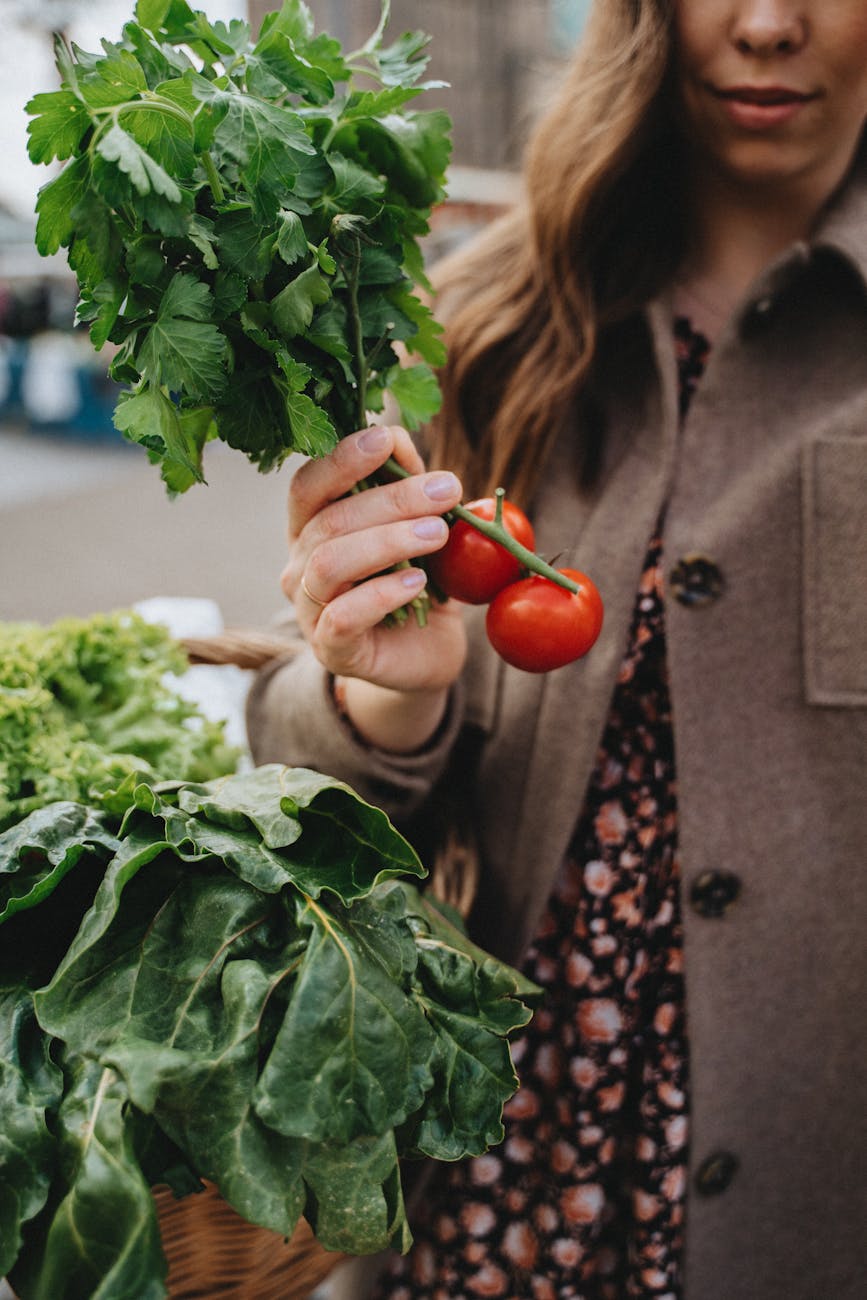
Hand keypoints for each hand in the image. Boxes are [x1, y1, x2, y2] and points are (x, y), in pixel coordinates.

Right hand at [282, 425, 466, 694]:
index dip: (341, 459)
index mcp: (312, 528)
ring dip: (387, 541)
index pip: (308, 485)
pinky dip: (381, 594)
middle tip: (446, 489)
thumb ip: (404, 483)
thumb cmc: (417, 582)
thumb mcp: (418, 526)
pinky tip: (417, 583)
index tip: (386, 437)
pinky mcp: (330, 649)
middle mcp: (299, 566)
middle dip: (391, 499)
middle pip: (329, 521)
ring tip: (438, 534)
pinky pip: (342, 617)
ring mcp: (308, 610)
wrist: (426, 655)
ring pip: (328, 564)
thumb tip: (396, 434)